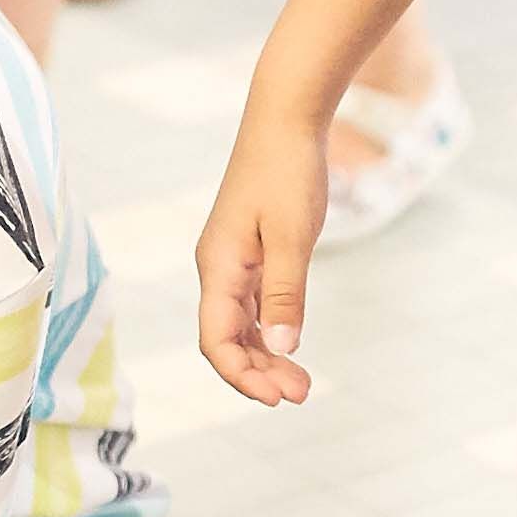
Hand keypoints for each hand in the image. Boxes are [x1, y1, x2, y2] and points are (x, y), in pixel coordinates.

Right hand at [193, 99, 334, 407]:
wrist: (286, 119)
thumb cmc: (287, 171)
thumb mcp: (293, 236)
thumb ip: (285, 293)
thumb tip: (281, 345)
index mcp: (218, 266)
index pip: (216, 340)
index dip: (242, 375)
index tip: (278, 397)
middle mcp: (217, 268)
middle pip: (225, 339)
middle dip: (258, 373)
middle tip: (300, 394)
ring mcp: (232, 261)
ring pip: (239, 326)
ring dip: (265, 356)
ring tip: (300, 382)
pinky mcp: (250, 253)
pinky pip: (250, 305)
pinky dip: (269, 330)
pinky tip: (291, 344)